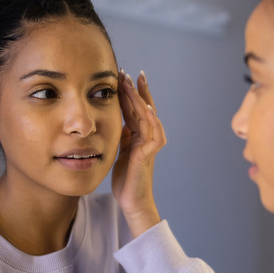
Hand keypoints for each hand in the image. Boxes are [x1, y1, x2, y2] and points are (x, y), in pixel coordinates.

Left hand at [111, 70, 166, 236]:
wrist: (131, 200)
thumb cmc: (125, 179)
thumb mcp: (120, 151)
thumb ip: (123, 135)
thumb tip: (119, 119)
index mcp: (138, 136)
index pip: (135, 109)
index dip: (129, 94)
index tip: (123, 77)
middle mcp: (147, 137)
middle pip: (144, 108)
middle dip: (137, 90)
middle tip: (130, 72)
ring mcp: (150, 145)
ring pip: (149, 116)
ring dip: (142, 99)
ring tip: (135, 83)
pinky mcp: (150, 153)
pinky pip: (153, 133)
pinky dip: (152, 120)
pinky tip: (148, 108)